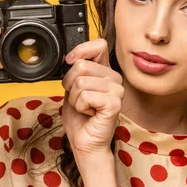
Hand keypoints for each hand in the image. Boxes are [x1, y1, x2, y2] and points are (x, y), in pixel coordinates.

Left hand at [61, 38, 123, 157]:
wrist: (84, 142)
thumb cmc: (79, 118)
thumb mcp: (72, 88)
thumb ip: (74, 72)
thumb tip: (69, 58)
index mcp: (104, 71)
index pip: (99, 44)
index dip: (80, 50)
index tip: (69, 61)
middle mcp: (114, 78)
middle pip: (81, 65)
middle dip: (70, 84)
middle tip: (78, 99)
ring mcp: (117, 90)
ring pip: (80, 82)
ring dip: (74, 98)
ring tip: (84, 107)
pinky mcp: (114, 103)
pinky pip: (85, 96)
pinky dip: (80, 107)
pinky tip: (89, 113)